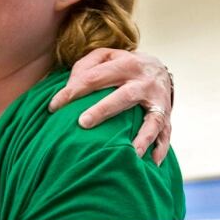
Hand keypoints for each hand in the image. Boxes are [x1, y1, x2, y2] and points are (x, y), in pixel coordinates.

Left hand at [48, 48, 171, 164]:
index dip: (72, 91)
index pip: (94, 78)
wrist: (159, 68)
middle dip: (103, 110)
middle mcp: (144, 82)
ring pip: (151, 120)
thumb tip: (70, 87)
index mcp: (126, 64)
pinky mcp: (166, 116)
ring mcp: (158, 101)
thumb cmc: (121, 66)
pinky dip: (160, 148)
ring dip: (142, 137)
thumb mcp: (105, 57)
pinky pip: (165, 134)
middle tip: (83, 123)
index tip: (53, 107)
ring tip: (131, 152)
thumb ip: (85, 66)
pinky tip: (151, 162)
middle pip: (124, 96)